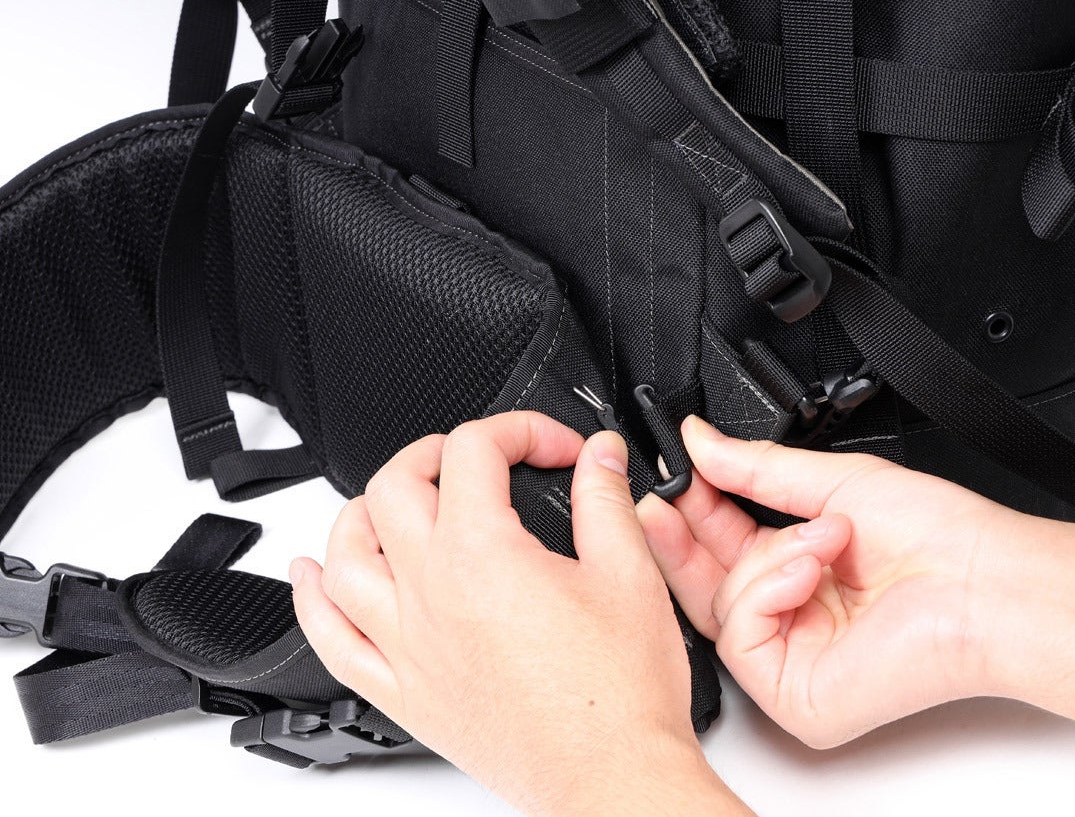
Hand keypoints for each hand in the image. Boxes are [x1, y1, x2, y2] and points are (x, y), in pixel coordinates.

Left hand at [290, 413, 750, 815]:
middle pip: (394, 487)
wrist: (609, 777)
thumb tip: (599, 456)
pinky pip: (331, 640)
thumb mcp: (630, 576)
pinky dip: (312, 600)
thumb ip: (606, 500)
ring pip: (345, 556)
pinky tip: (314, 577)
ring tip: (397, 502)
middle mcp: (431, 593)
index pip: (474, 451)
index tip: (555, 449)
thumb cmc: (619, 696)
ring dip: (364, 513)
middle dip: (436, 453)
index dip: (520, 430)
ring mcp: (407, 645)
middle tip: (478, 460)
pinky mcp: (403, 692)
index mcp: (484, 555)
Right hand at [638, 416, 1022, 749]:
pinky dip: (767, 593)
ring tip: (823, 535)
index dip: (696, 514)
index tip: (676, 477)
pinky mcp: (797, 699)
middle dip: (685, 539)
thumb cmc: (941, 540)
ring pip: (722, 610)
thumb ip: (757, 468)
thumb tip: (703, 442)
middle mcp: (799, 620)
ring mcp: (797, 663)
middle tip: (664, 499)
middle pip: (710, 587)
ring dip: (764, 557)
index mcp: (807, 573)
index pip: (729, 549)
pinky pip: (740, 642)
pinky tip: (808, 571)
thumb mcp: (834, 484)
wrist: (985, 582)